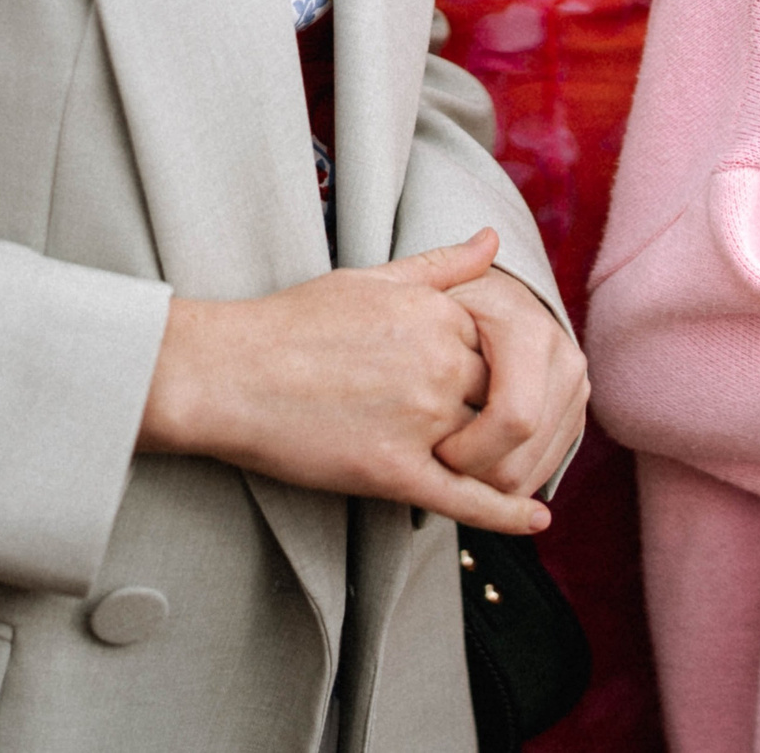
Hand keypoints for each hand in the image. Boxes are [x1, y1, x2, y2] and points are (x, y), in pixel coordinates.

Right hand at [138, 229, 552, 533]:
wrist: (225, 373)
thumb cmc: (291, 323)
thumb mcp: (373, 278)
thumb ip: (442, 265)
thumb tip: (493, 240)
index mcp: (439, 315)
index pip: (509, 347)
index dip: (499, 369)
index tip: (487, 381)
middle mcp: (439, 364)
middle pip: (510, 396)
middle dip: (507, 414)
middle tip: (494, 428)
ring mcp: (419, 419)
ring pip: (493, 445)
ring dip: (503, 458)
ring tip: (505, 466)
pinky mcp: (391, 471)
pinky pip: (464, 496)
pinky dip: (505, 512)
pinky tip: (535, 519)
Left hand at [435, 267, 588, 499]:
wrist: (487, 314)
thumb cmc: (440, 303)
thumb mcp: (426, 286)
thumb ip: (444, 267)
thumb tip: (489, 238)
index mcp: (530, 329)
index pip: (513, 418)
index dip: (466, 451)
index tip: (428, 449)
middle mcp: (565, 359)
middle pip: (523, 454)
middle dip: (475, 474)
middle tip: (435, 462)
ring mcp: (576, 391)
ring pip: (534, 470)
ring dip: (491, 482)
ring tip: (452, 462)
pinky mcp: (575, 415)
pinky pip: (543, 469)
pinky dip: (509, 481)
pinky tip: (481, 471)